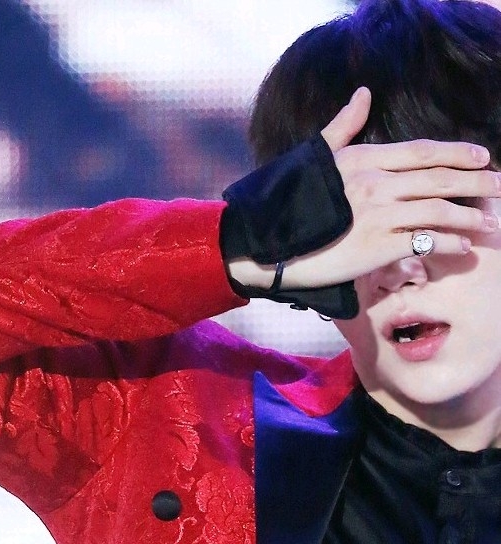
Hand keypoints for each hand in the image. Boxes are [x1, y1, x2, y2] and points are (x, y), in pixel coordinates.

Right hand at [281, 87, 500, 290]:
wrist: (266, 244)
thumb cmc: (288, 203)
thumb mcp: (316, 157)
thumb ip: (343, 127)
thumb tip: (364, 94)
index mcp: (364, 160)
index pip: (421, 151)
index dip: (456, 152)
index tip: (482, 156)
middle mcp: (376, 184)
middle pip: (438, 178)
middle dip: (475, 181)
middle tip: (499, 187)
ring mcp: (378, 215)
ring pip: (438, 210)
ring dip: (468, 216)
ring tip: (486, 223)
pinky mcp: (377, 247)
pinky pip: (424, 242)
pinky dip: (448, 243)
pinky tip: (462, 247)